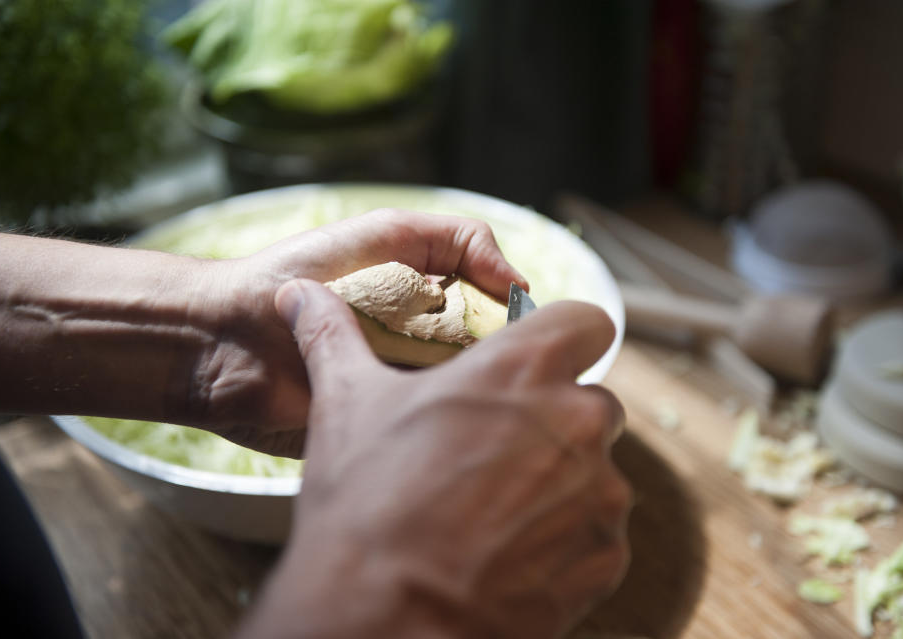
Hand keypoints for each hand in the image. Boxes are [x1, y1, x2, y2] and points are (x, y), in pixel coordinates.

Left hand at [0, 211, 523, 459]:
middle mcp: (426, 350)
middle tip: (471, 361)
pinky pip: (420, 435)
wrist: (220, 337)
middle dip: (493, 364)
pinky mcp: (378, 432)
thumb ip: (458, 240)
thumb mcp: (384, 233)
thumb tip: (521, 283)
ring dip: (461, 396)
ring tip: (437, 387)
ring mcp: (401, 392)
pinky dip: (428, 427)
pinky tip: (420, 416)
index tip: (518, 325)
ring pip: (461, 401)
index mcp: (435, 304)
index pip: (505, 318)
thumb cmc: (297, 275)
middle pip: (491, 364)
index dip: (517, 322)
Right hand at [236, 279, 630, 638]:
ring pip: (598, 470)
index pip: (587, 321)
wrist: (383, 620)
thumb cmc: (366, 505)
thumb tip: (298, 293)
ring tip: (493, 510)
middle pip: (593, 401)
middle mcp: (578, 423)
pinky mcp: (603, 557)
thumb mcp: (345, 404)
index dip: (562, 337)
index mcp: (523, 370)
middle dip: (556, 418)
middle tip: (493, 449)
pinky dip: (565, 539)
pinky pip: (598, 534)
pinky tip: (508, 552)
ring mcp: (600, 494)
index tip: (534, 362)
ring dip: (560, 482)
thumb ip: (331, 335)